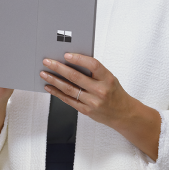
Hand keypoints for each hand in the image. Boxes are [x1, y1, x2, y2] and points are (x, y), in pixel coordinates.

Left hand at [40, 55, 160, 159]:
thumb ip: (94, 72)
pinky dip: (57, 93)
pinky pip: (68, 100)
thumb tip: (72, 61)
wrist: (123, 114)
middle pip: (76, 77)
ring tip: (45, 74)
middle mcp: (100, 90)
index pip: (93, 65)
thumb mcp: (110, 78)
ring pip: (69, 89)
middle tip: (47, 62)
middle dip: (59, 68)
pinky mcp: (86, 111)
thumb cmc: (115, 93)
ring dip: (54, 80)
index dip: (79, 58)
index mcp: (108, 78)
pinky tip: (50, 87)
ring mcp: (93, 102)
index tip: (66, 55)